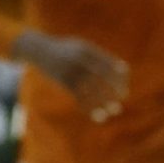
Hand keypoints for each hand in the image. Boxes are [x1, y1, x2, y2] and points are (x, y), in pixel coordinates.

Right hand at [15, 30, 129, 117]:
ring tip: (115, 110)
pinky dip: (89, 107)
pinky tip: (98, 115)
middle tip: (123, 96)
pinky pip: (79, 96)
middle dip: (115, 86)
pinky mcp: (63, 81)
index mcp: (87, 50)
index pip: (107, 62)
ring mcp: (71, 70)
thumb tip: (118, 67)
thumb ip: (96, 56)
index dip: (118, 72)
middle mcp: (80, 60)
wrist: (38, 49)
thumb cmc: (63, 49)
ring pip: (91, 89)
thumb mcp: (79, 47)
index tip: (125, 81)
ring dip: (104, 101)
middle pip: (102, 75)